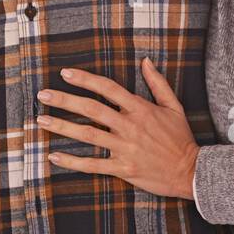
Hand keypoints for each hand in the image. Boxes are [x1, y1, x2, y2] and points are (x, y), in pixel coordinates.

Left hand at [36, 58, 198, 199]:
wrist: (192, 172)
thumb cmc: (181, 138)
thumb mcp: (174, 106)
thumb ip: (157, 83)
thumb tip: (145, 61)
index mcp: (140, 108)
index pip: (107, 88)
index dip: (85, 79)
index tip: (65, 73)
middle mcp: (129, 126)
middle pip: (91, 109)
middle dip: (65, 100)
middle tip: (43, 95)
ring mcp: (125, 148)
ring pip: (87, 135)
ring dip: (62, 127)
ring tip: (41, 120)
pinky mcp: (123, 169)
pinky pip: (93, 165)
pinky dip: (72, 161)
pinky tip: (54, 156)